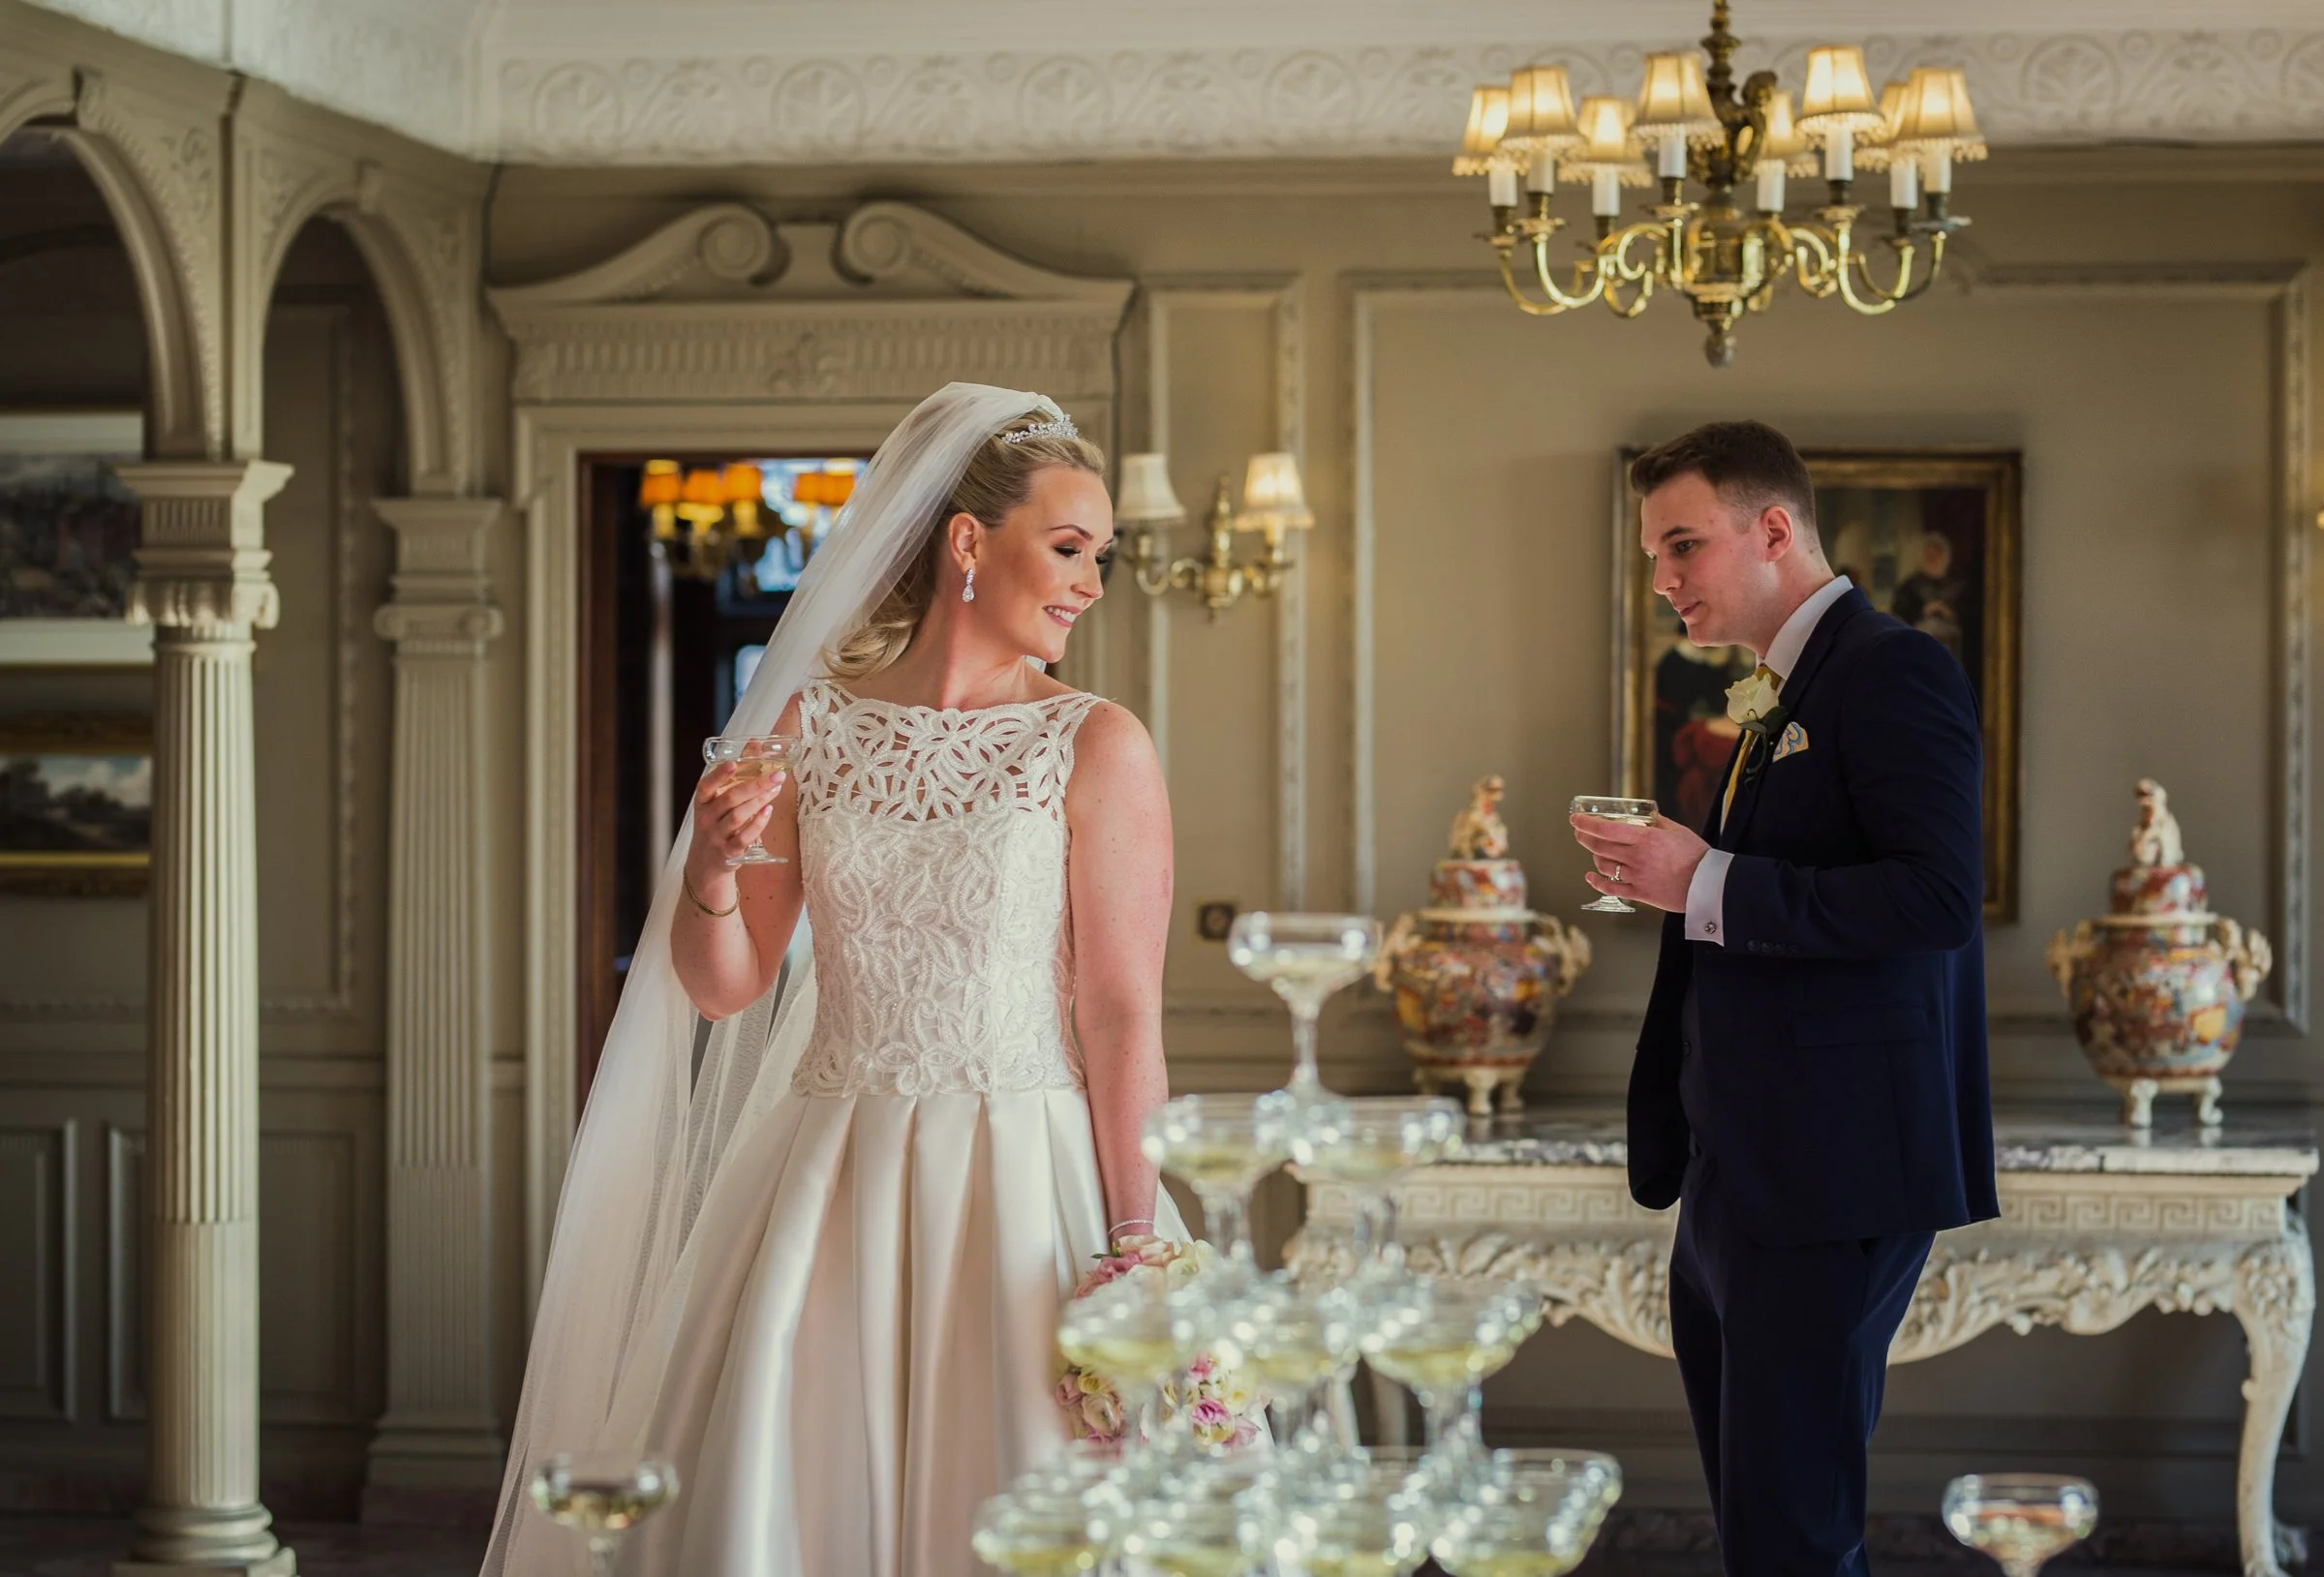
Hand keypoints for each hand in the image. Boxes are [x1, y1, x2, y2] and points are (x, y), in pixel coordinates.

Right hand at [688, 760, 787, 871]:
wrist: (706, 862)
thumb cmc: (716, 824)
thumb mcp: (718, 801)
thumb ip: (737, 775)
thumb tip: (755, 744)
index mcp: (702, 803)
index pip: (706, 786)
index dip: (719, 775)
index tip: (733, 763)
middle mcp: (706, 818)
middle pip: (730, 799)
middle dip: (755, 785)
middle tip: (776, 775)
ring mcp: (717, 836)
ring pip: (738, 816)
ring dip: (759, 801)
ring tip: (776, 789)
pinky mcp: (729, 852)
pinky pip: (744, 837)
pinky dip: (758, 824)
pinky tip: (768, 811)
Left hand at [1569, 811, 1708, 913]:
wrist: (1709, 885)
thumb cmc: (1697, 856)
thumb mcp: (1678, 831)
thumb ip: (1657, 823)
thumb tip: (1643, 816)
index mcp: (1646, 838)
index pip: (1606, 829)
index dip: (1586, 823)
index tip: (1576, 819)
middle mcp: (1637, 857)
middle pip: (1599, 846)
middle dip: (1584, 837)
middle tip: (1579, 832)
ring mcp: (1636, 876)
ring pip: (1603, 865)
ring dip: (1594, 856)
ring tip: (1593, 850)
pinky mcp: (1639, 893)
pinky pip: (1611, 888)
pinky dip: (1596, 882)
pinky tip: (1590, 876)